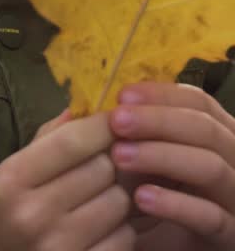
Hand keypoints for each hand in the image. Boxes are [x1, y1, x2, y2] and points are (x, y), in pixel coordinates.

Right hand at [0, 110, 132, 249]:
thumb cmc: (8, 213)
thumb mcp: (13, 173)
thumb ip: (47, 139)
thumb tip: (83, 108)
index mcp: (12, 180)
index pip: (72, 142)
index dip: (102, 125)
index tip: (117, 118)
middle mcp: (33, 215)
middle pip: (102, 169)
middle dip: (110, 160)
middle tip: (104, 162)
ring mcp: (60, 249)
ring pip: (119, 202)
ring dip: (117, 194)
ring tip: (101, 196)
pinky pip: (125, 237)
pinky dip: (121, 228)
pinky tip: (103, 227)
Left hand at [109, 81, 234, 248]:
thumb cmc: (169, 204)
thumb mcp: (158, 166)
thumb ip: (143, 138)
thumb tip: (108, 110)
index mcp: (222, 138)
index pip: (200, 102)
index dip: (162, 94)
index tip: (122, 96)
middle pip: (206, 129)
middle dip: (158, 120)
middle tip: (116, 121)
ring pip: (211, 167)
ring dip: (162, 156)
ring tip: (120, 156)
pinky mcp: (232, 237)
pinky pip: (211, 217)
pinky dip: (176, 204)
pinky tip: (142, 197)